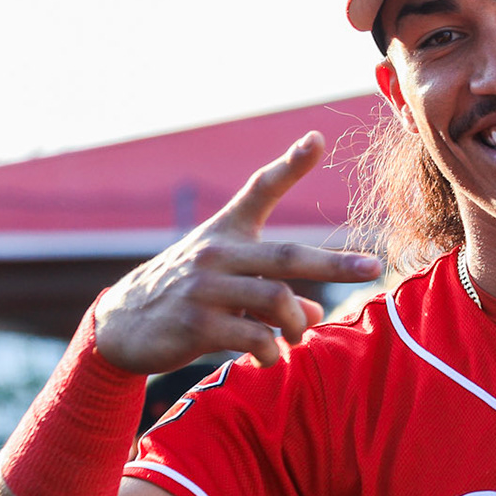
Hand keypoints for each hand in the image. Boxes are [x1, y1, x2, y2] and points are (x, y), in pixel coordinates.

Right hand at [94, 132, 382, 372]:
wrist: (121, 326)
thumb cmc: (184, 297)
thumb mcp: (226, 283)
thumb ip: (273, 292)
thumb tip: (315, 315)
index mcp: (226, 233)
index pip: (260, 189)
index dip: (290, 164)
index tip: (317, 138)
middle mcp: (216, 253)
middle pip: (287, 256)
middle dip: (335, 264)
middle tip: (373, 269)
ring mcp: (205, 288)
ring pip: (276, 300)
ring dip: (295, 323)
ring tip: (295, 337)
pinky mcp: (196, 324)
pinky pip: (253, 337)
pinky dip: (270, 351)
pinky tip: (267, 357)